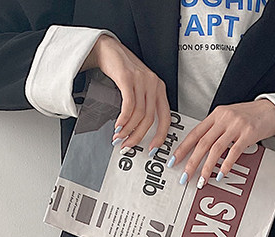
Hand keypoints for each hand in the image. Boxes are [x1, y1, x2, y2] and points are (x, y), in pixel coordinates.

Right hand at [84, 35, 171, 153]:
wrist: (108, 49)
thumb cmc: (123, 70)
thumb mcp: (139, 88)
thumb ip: (144, 105)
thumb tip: (141, 131)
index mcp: (160, 88)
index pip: (166, 118)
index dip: (160, 136)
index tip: (152, 148)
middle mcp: (153, 84)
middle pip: (150, 119)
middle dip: (138, 136)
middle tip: (128, 145)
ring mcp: (141, 80)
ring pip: (139, 114)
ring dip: (128, 130)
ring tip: (119, 137)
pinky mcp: (128, 77)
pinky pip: (128, 105)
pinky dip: (123, 119)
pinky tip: (118, 125)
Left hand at [169, 100, 274, 187]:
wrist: (273, 109)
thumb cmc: (252, 116)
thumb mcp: (230, 118)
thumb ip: (217, 130)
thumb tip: (204, 147)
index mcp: (216, 115)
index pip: (195, 133)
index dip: (183, 148)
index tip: (174, 160)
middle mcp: (224, 118)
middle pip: (202, 143)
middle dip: (191, 162)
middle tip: (185, 176)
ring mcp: (236, 125)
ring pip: (215, 149)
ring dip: (207, 167)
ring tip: (202, 180)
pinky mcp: (248, 133)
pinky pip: (234, 151)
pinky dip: (226, 164)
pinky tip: (221, 174)